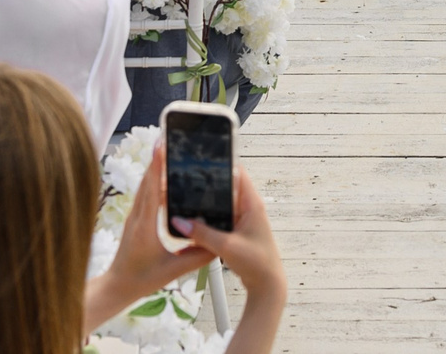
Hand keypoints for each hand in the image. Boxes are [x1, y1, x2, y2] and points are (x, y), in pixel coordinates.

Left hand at [88, 143, 284, 329]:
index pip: (152, 190)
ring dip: (154, 167)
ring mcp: (134, 216)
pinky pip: (144, 194)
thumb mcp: (173, 271)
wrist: (118, 286)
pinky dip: (152, 180)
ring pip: (144, 185)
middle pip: (147, 181)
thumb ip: (197, 256)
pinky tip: (162, 176)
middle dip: (157, 158)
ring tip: (167, 149)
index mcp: (145, 226)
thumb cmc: (142, 279)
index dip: (157, 167)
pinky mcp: (135, 219)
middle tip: (169, 138)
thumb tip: (219, 244)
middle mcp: (137, 216)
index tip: (162, 146)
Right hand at [174, 167, 284, 330]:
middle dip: (208, 183)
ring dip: (207, 202)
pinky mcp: (237, 230)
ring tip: (185, 195)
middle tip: (186, 177)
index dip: (221, 164)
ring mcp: (243, 219)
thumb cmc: (256, 263)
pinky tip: (193, 219)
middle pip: (226, 187)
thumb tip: (179, 221)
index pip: (237, 173)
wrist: (267, 285)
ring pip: (222, 203)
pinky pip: (220, 217)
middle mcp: (248, 207)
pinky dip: (208, 216)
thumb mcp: (226, 246)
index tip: (202, 159)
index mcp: (252, 203)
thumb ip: (202, 234)